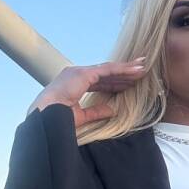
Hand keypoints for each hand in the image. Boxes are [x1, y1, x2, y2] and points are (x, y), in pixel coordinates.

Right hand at [27, 59, 147, 127]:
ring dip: (127, 69)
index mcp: (73, 84)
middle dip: (123, 74)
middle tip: (140, 73)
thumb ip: (96, 111)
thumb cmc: (57, 120)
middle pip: (105, 74)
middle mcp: (76, 74)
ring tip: (143, 68)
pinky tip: (136, 70)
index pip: (98, 82)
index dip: (114, 83)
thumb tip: (113, 109)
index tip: (128, 85)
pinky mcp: (85, 73)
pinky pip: (108, 70)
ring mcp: (80, 72)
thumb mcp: (81, 116)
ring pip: (109, 69)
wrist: (45, 117)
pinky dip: (123, 69)